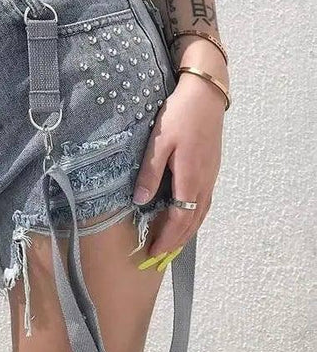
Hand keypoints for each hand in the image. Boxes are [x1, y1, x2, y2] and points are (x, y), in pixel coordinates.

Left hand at [132, 70, 224, 258]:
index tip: (154, 253)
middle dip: (176, 241)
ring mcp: (211, 176)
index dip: (167, 238)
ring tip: (172, 244)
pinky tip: (186, 218)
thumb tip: (140, 202)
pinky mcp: (212, 169)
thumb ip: (150, 173)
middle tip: (160, 256)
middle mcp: (204, 182)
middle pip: (192, 221)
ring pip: (200, 213)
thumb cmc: (179, 116)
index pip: (180, 218)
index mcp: (190, 178)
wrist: (206, 96)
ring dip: (187, 232)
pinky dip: (194, 217)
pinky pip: (204, 202)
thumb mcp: (159, 143)